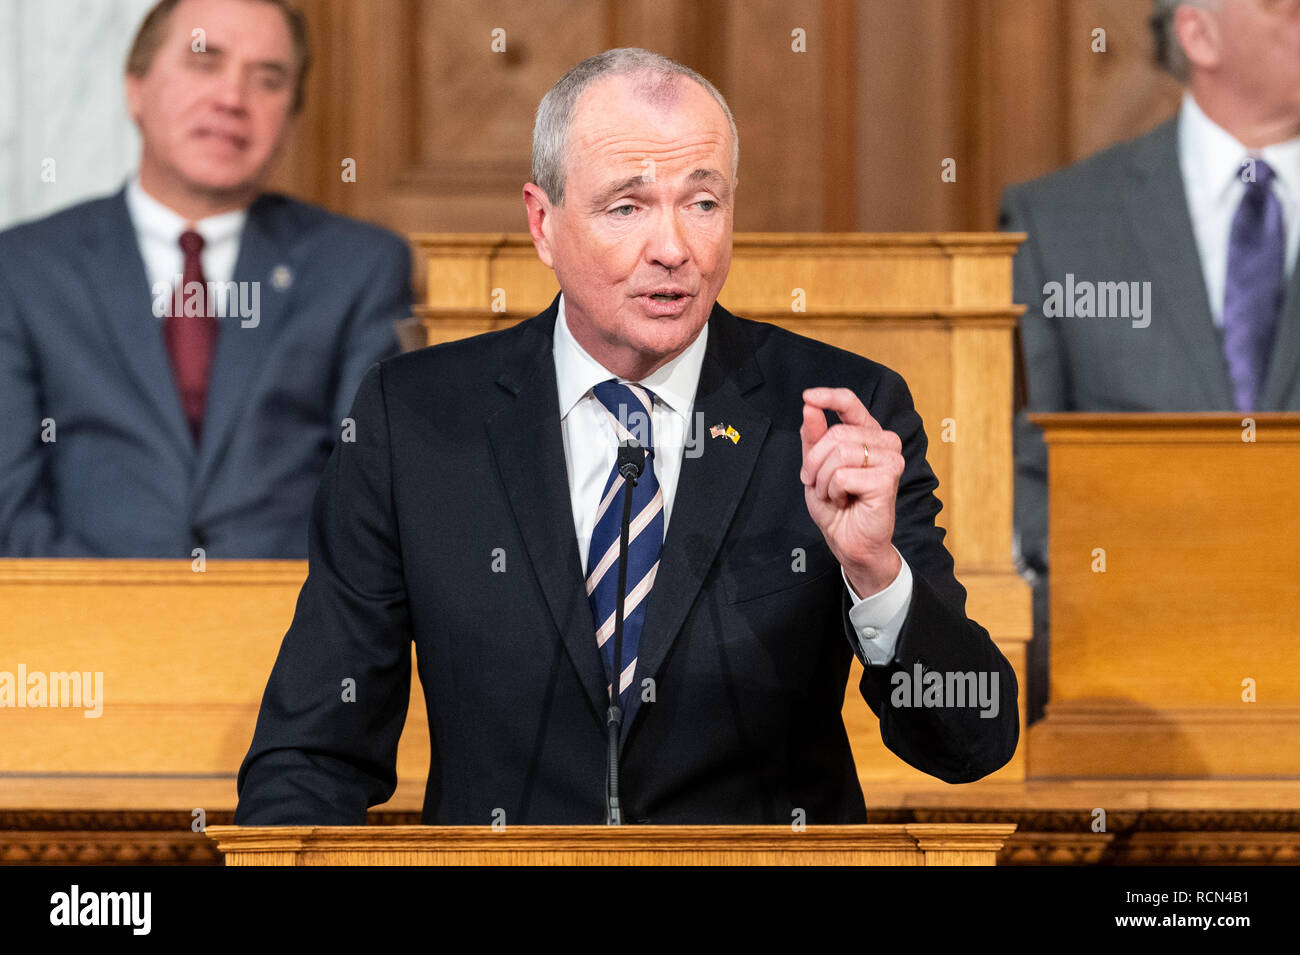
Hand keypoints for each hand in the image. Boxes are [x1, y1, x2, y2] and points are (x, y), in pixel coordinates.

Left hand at [799, 387, 903, 596]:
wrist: (849, 541)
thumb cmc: (837, 506)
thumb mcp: (816, 468)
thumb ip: (813, 437)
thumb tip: (809, 406)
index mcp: (868, 434)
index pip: (851, 403)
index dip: (828, 396)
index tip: (807, 397)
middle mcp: (885, 442)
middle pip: (836, 434)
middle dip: (815, 462)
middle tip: (818, 484)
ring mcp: (891, 459)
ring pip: (839, 453)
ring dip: (824, 480)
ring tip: (834, 494)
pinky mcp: (887, 478)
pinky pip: (842, 475)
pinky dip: (834, 491)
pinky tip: (845, 501)